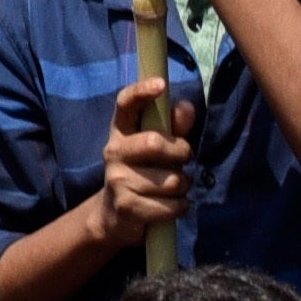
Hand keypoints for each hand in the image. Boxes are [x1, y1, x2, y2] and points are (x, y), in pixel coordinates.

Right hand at [91, 72, 196, 243]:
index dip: (142, 92)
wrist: (115, 216)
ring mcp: (118, 180)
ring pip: (172, 180)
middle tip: (182, 160)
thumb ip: (173, 128)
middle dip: (181, 153)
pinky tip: (170, 206)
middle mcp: (114, 152)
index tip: (161, 84)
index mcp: (121, 132)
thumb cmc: (142, 173)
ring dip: (183, 186)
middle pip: (155, 143)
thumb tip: (186, 106)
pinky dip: (181, 207)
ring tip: (172, 188)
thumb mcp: (156, 149)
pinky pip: (174, 206)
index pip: (125, 104)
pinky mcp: (128, 207)